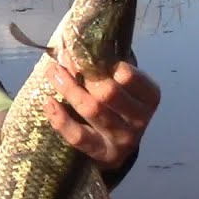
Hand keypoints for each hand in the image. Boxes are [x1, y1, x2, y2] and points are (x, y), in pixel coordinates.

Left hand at [43, 60, 160, 171]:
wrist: (118, 147)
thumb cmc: (118, 105)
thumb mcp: (122, 85)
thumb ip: (106, 67)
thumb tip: (73, 45)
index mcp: (149, 96)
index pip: (127, 75)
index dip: (101, 62)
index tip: (81, 52)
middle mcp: (139, 118)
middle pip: (108, 92)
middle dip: (82, 74)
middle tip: (64, 60)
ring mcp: (122, 138)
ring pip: (92, 110)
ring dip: (68, 89)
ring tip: (52, 73)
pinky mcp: (102, 153)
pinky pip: (78, 136)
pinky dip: (61, 118)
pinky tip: (49, 102)